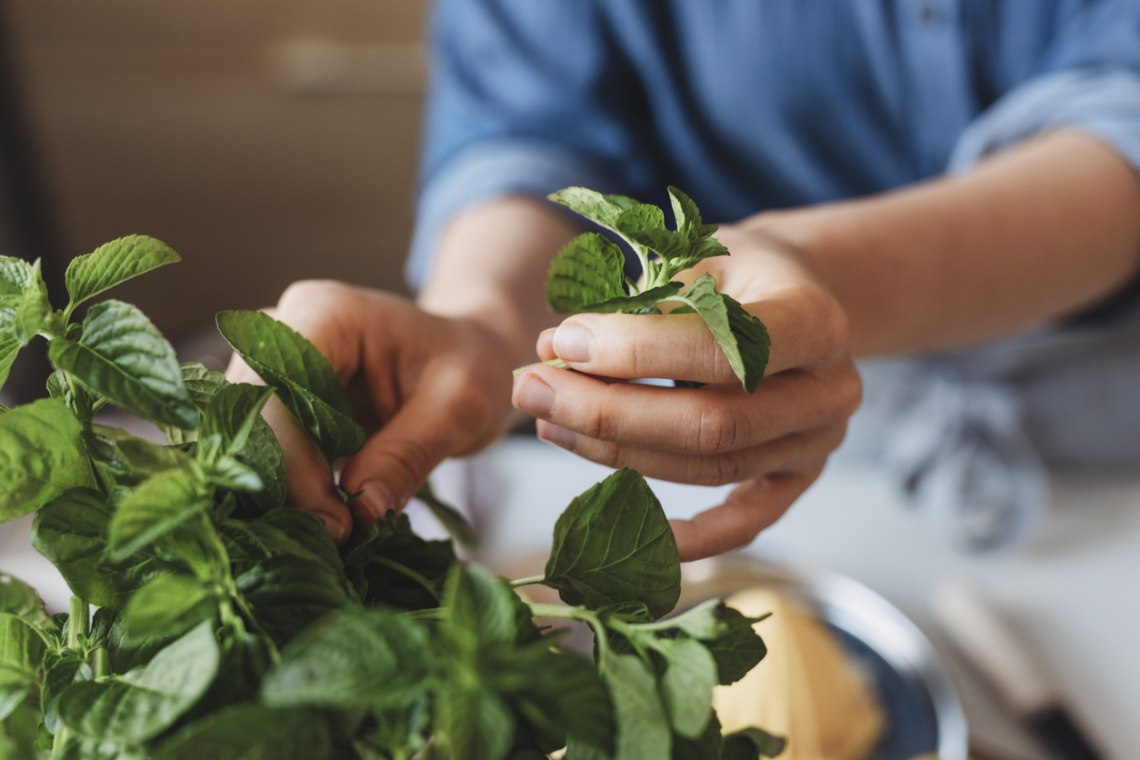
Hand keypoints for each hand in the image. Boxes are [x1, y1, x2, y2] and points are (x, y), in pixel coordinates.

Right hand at [226, 280, 514, 542]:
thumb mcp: (458, 408)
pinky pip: (260, 456)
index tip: (335, 525)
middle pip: (248, 421)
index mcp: (325, 315)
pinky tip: (324, 525)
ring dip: (281, 497)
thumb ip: (407, 455)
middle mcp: (279, 333)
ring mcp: (269, 370)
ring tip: (333, 539)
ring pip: (245, 444)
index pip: (276, 392)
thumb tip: (360, 513)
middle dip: (283, 489)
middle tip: (335, 542)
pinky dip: (288, 495)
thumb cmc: (470, 369)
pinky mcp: (272, 406)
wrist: (467, 357)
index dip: (292, 464)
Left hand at [512, 225, 860, 560]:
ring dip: (616, 453)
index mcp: (815, 320)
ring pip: (709, 469)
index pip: (722, 351)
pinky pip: (744, 523)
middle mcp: (830, 391)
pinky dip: (690, 537)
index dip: (636, 352)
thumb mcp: (697, 257)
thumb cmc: (736, 272)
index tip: (563, 341)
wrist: (796, 293)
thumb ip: (636, 304)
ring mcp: (817, 444)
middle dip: (607, 412)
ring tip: (548, 421)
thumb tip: (554, 351)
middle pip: (711, 424)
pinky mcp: (797, 479)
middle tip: (532, 389)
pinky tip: (628, 529)